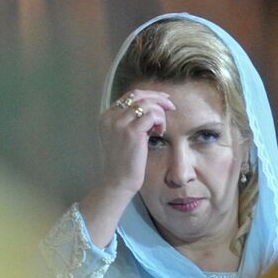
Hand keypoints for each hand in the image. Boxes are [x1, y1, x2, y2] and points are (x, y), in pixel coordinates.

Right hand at [79, 90, 173, 247]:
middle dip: (158, 97)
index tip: (163, 100)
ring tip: (161, 128)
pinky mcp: (132, 132)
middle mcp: (111, 116)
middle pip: (138, 95)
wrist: (117, 182)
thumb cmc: (123, 162)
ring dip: (160, 112)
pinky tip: (159, 133)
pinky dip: (160, 121)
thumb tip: (152, 107)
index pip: (130, 96)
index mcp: (106, 116)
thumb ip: (130, 121)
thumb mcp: (121, 136)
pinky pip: (153, 115)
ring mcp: (120, 123)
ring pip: (147, 104)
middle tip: (170, 105)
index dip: (149, 95)